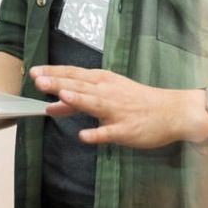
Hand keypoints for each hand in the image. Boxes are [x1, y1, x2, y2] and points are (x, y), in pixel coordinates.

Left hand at [29, 66, 207, 148]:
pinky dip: (97, 134)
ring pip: (94, 104)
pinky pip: (109, 132)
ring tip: (61, 95)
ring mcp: (117, 111)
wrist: (172, 111)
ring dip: (77, 99)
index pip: (74, 74)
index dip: (54, 72)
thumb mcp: (107, 94)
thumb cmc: (137, 102)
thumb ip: (77, 101)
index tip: (35, 71)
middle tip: (39, 79)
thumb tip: (50, 104)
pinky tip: (84, 136)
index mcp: (103, 82)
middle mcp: (108, 93)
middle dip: (59, 82)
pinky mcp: (126, 130)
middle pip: (80, 86)